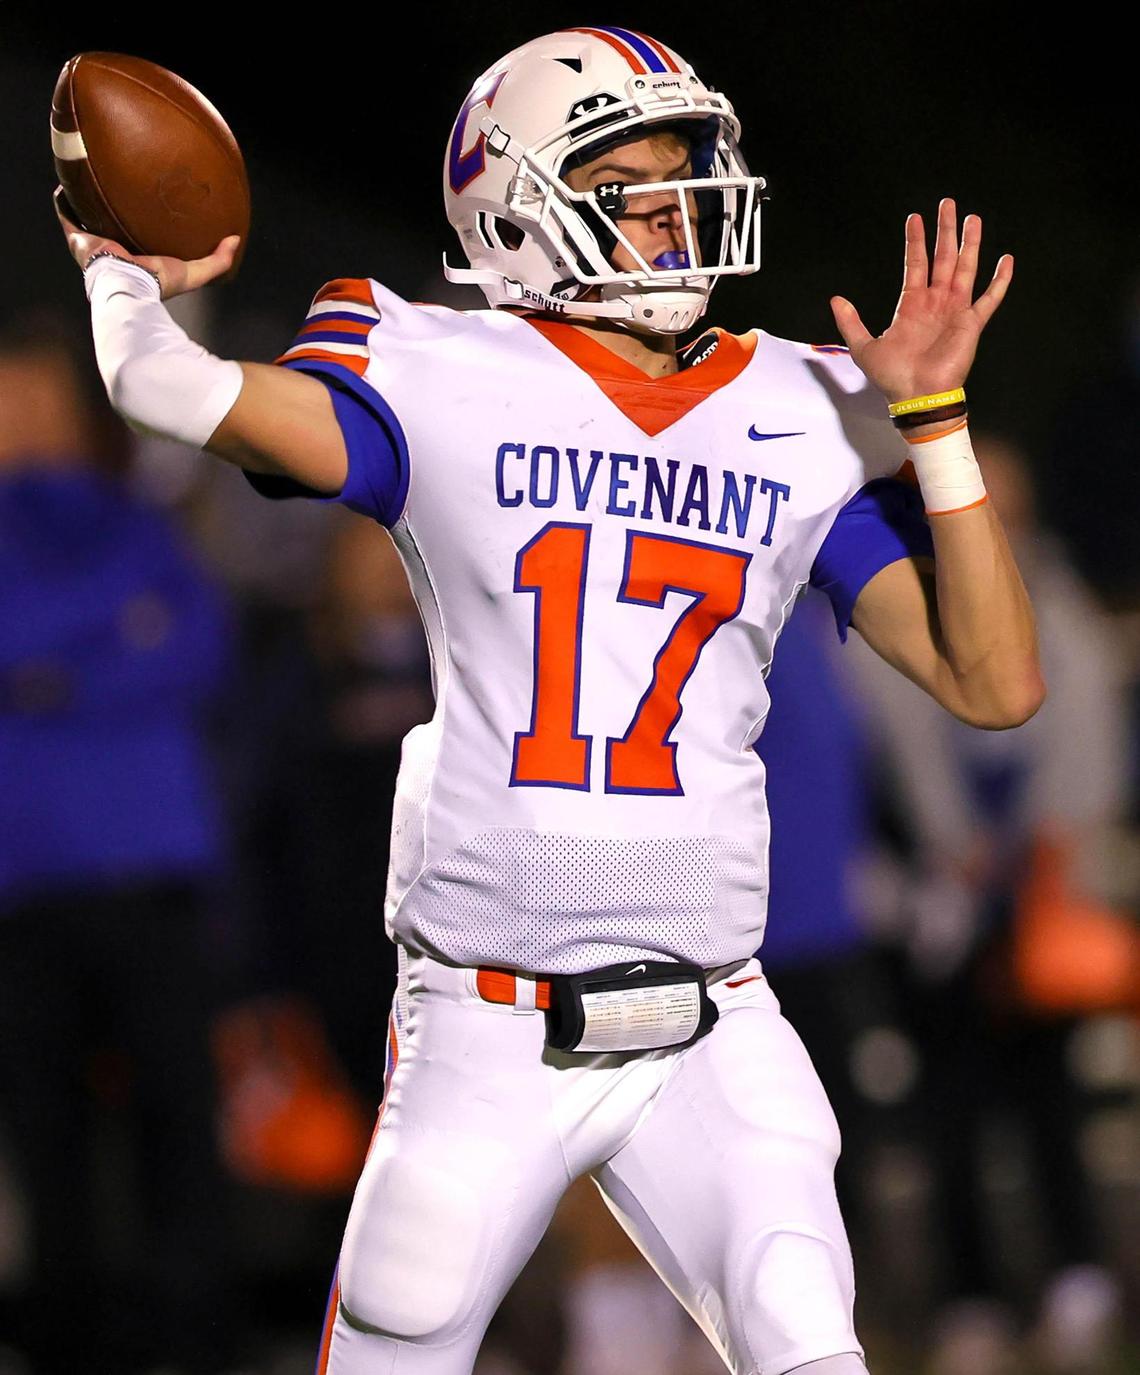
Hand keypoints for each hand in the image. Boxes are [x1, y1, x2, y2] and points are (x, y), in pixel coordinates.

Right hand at [54, 186, 239, 299]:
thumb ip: (217, 260)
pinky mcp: (78, 238)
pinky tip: (67, 181)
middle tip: (119, 188)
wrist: (128, 285)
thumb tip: (235, 240)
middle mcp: (113, 252)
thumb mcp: (194, 272)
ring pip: (87, 219)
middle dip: (112, 211)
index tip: (146, 210)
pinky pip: (66, 215)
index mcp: (136, 260)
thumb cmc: (158, 283)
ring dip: (87, 202)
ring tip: (90, 178)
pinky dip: (65, 200)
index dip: (140, 227)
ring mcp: (93, 245)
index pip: (137, 241)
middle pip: (111, 227)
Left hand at [829, 198, 1012, 402]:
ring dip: (970, 244)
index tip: (914, 217)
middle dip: (944, 231)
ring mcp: (955, 311)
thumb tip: (836, 300)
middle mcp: (935, 303)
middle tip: (947, 204)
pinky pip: (990, 298)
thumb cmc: (893, 377)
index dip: (915, 241)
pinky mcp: (972, 324)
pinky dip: (1000, 280)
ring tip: (972, 218)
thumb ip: (851, 322)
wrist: (917, 396)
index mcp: (912, 305)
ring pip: (965, 269)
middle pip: (942, 258)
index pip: (915, 263)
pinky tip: (1007, 260)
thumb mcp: (863, 347)